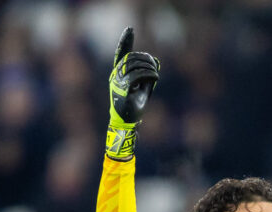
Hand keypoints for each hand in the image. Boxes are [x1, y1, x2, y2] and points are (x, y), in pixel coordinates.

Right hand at [106, 27, 159, 160]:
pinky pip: (136, 75)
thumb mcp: (145, 87)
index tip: (130, 29)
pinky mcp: (121, 89)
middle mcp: (115, 75)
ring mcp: (116, 82)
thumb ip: (149, 74)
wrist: (128, 122)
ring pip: (133, 64)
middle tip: (155, 66)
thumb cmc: (136, 105)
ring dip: (148, 67)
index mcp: (119, 73)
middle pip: (131, 57)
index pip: (121, 53)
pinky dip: (149, 73)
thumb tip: (156, 61)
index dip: (125, 41)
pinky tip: (155, 77)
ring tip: (156, 74)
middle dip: (145, 58)